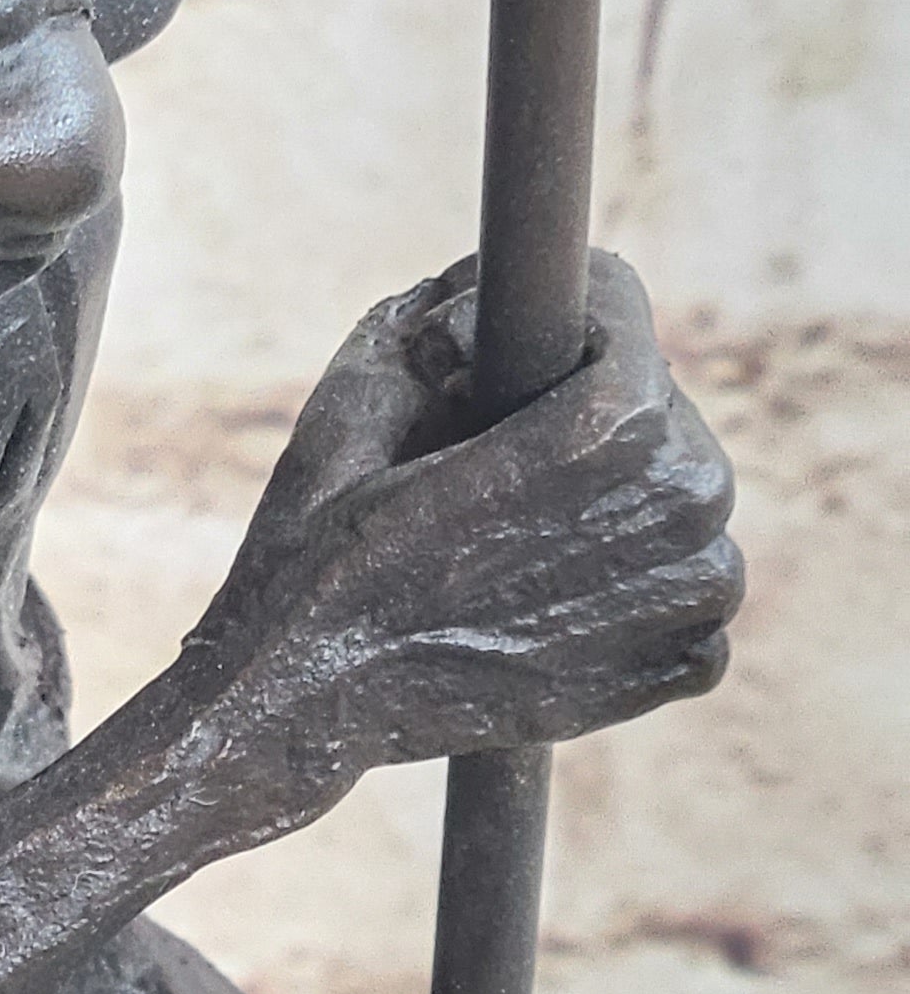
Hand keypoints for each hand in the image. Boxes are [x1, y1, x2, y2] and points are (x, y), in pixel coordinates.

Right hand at [193, 251, 740, 798]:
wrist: (305, 703)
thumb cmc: (319, 545)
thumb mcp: (357, 388)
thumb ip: (441, 308)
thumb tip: (496, 290)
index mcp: (610, 428)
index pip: (626, 319)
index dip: (565, 315)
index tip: (523, 340)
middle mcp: (679, 506)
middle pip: (659, 413)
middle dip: (585, 415)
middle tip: (500, 452)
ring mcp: (689, 596)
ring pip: (682, 502)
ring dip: (617, 504)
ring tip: (522, 528)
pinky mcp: (681, 666)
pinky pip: (689, 588)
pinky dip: (636, 587)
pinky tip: (553, 595)